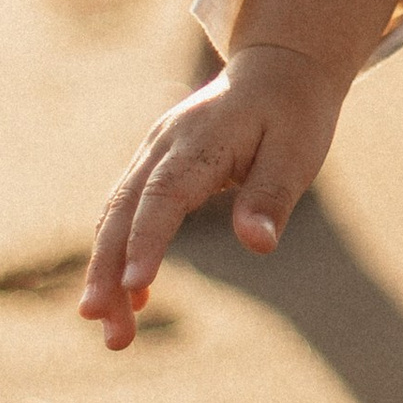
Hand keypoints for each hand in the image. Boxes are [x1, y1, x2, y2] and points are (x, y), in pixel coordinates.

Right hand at [78, 43, 343, 347]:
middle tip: (105, 329)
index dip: (147, 241)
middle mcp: (165, 144)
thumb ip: (272, 196)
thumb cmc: (293, 114)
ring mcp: (153, 152)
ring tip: (113, 333)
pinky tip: (135, 299)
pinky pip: (127, 212)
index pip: (164, 195)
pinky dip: (122, 253)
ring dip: (107, 272)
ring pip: (116, 216)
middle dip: (109, 271)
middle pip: (124, 211)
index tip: (136, 287)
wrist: (279, 68)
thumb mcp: (298, 152)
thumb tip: (259, 245)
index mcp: (202, 139)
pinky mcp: (154, 165)